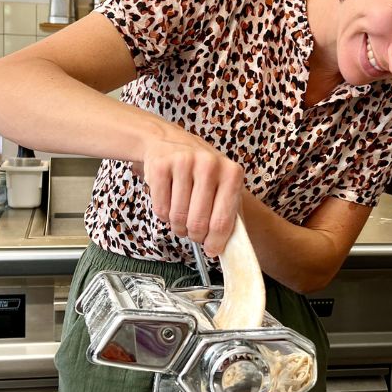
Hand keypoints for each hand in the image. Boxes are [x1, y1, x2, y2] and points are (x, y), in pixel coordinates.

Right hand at [138, 128, 243, 254]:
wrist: (169, 141)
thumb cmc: (200, 170)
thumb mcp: (222, 184)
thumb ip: (228, 213)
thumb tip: (223, 249)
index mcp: (231, 172)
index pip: (223, 220)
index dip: (215, 242)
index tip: (211, 250)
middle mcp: (209, 165)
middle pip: (199, 223)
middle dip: (195, 236)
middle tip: (194, 234)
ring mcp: (184, 163)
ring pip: (178, 218)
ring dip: (178, 226)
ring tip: (182, 218)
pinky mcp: (160, 166)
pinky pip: (161, 209)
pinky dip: (164, 215)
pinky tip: (170, 203)